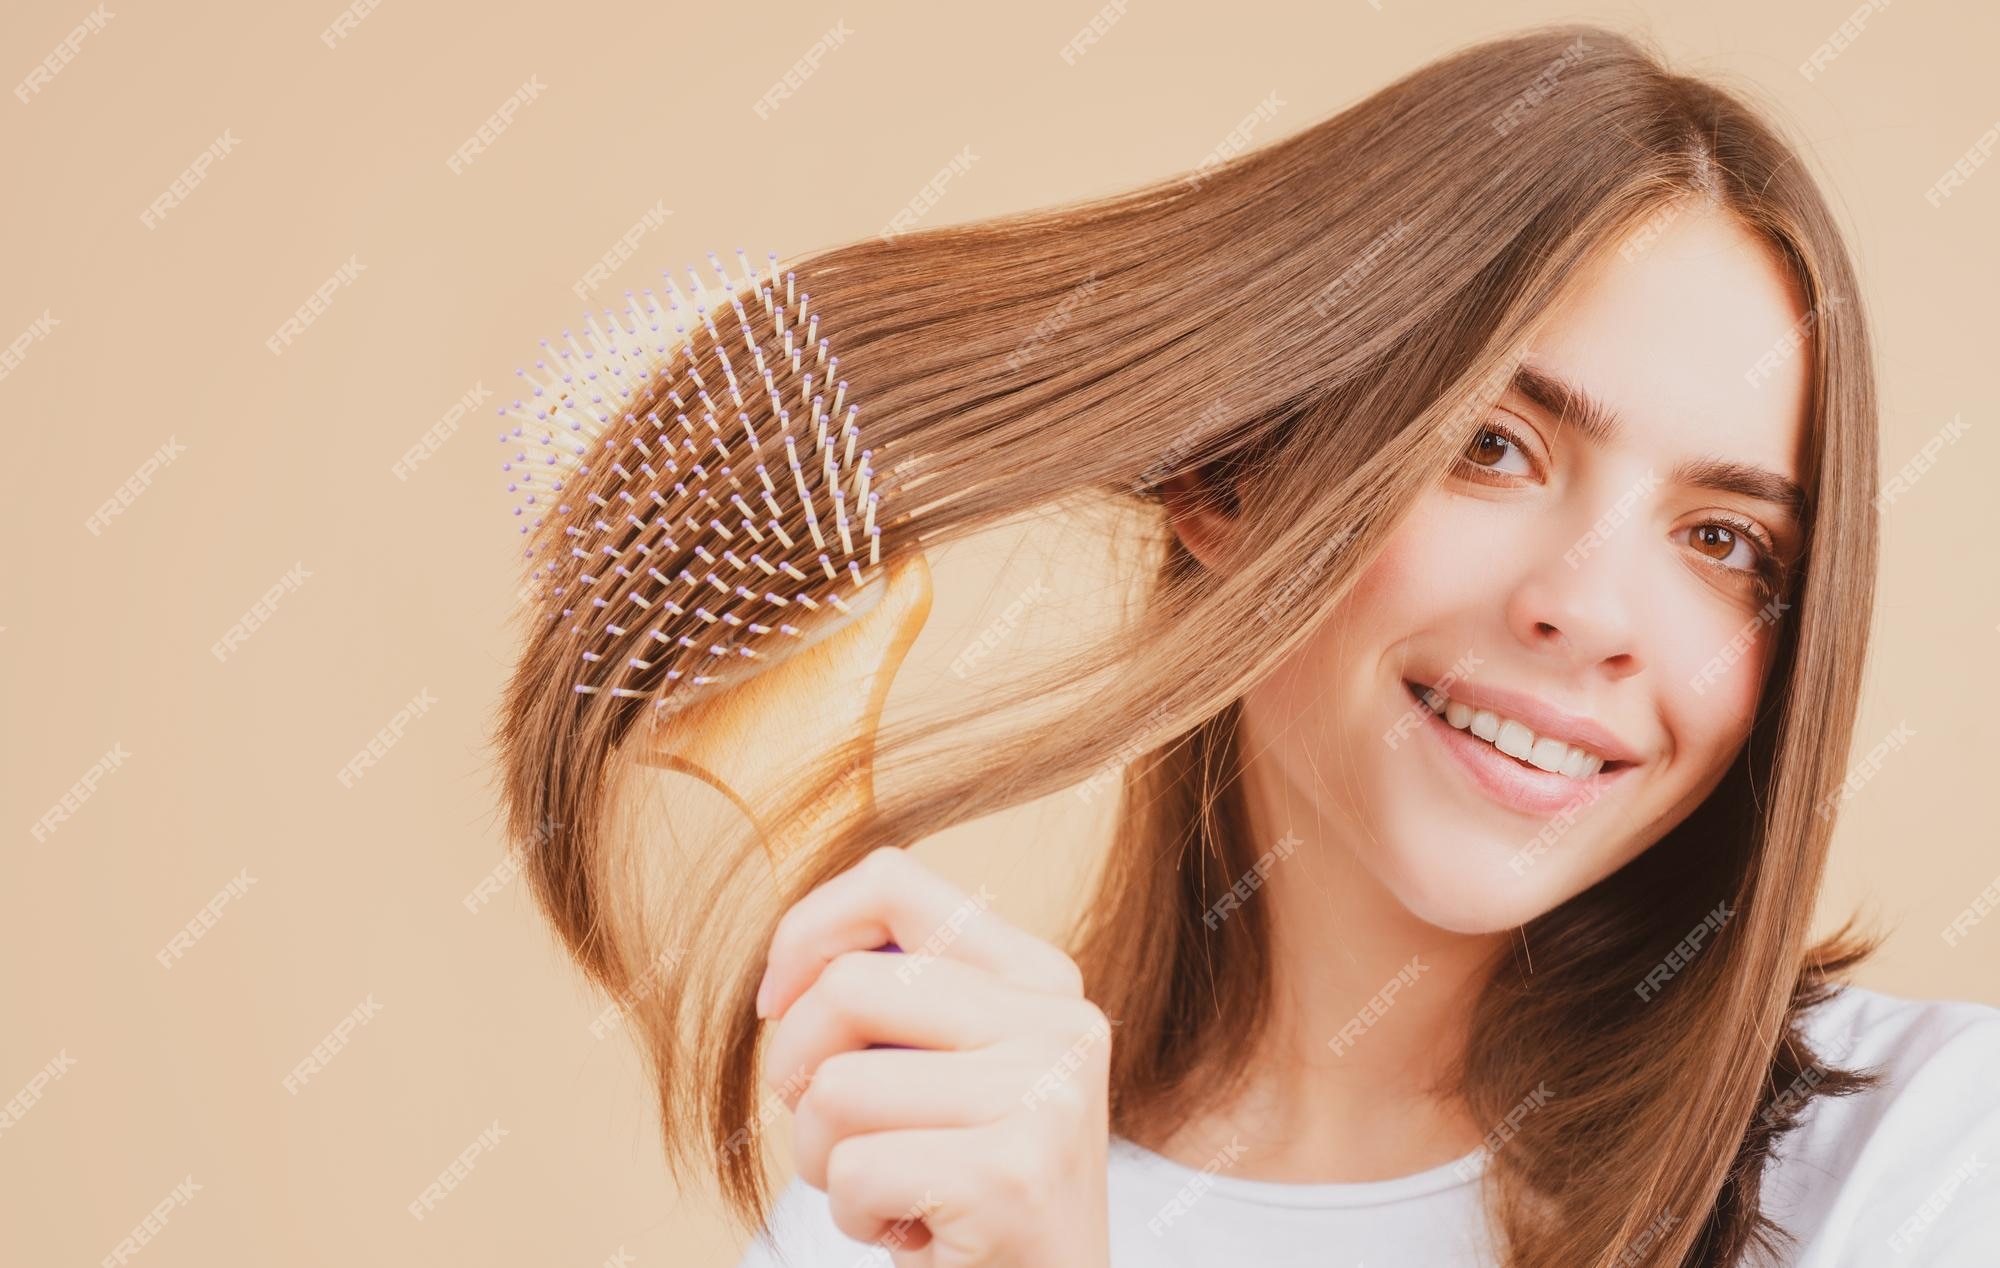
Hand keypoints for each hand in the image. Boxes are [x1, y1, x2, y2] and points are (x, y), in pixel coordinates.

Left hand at [755, 846, 1113, 1266]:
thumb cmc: (969, 1191)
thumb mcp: (952, 1071)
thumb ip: (901, 999)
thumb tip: (794, 961)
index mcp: (1042, 980)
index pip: (893, 883)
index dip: (806, 931)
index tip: (776, 1003)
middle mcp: (1060, 1024)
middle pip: (849, 987)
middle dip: (798, 1070)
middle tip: (832, 1132)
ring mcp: (1045, 1097)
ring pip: (837, 1087)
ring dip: (824, 1161)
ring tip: (882, 1191)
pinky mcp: (1012, 1175)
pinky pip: (856, 1170)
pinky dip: (854, 1217)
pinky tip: (912, 1231)